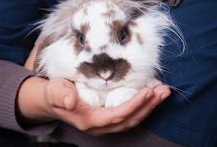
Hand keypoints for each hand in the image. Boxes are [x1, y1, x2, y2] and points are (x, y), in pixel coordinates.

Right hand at [18, 45, 170, 135]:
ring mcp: (105, 124)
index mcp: (88, 120)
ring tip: (163, 91)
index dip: (134, 105)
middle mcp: (99, 126)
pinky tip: (151, 93)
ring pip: (132, 119)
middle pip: (129, 119)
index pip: (116, 115)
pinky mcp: (109, 117)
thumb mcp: (55, 91)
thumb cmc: (55, 93)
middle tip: (163, 90)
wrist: (53, 100)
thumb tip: (70, 102)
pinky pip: (129, 114)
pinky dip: (142, 105)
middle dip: (148, 106)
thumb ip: (61, 96)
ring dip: (149, 106)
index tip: (148, 92)